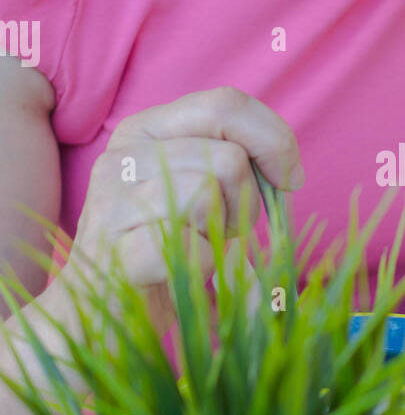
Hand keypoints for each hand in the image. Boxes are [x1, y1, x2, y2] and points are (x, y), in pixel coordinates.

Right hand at [59, 87, 302, 333]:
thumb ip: (237, 157)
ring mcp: (112, 204)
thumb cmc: (167, 244)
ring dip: (222, 233)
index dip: (272, 139)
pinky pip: (193, 246)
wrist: (104, 310)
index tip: (288, 178)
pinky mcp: (116, 255)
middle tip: (222, 229)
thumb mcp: (198, 186)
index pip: (225, 104)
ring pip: (208, 195)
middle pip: (228, 157)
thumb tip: (289, 171)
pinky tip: (182, 271)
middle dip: (246, 201)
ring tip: (198, 247)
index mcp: (144, 129)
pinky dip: (206, 266)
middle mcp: (121, 156)